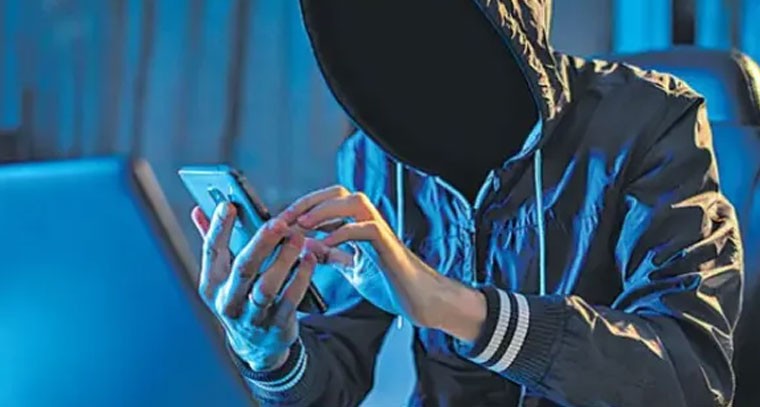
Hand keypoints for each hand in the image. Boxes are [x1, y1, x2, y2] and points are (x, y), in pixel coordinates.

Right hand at [191, 203, 316, 370]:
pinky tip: (309, 259)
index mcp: (212, 284)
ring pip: (267, 286)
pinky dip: (301, 278)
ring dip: (284, 260)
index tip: (229, 205)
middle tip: (279, 222)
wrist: (257, 346)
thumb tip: (198, 210)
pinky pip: (290, 301)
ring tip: (297, 238)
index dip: (218, 228)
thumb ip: (213, 243)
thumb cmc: (240, 298)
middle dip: (261, 243)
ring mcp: (252, 317)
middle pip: (243, 268)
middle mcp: (228, 301)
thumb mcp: (221, 277)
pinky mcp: (276, 326)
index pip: (211, 252)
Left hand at [282, 186, 486, 341]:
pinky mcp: (389, 244)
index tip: (280, 224)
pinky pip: (366, 228)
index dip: (302, 209)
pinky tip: (324, 245)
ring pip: (353, 202)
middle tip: (287, 219)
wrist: (421, 300)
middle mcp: (369, 222)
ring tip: (303, 225)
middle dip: (309, 202)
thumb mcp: (352, 268)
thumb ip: (332, 256)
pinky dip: (343, 233)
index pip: (327, 203)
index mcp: (358, 225)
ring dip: (324, 210)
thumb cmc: (392, 283)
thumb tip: (308, 247)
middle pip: (338, 193)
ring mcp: (380, 230)